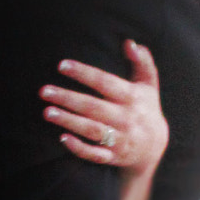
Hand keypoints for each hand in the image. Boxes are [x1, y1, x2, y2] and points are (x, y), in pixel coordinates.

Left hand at [40, 40, 168, 175]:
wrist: (155, 146)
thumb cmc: (146, 108)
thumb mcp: (148, 84)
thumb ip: (142, 61)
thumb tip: (129, 42)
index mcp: (132, 97)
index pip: (105, 82)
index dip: (83, 73)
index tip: (61, 65)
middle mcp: (126, 118)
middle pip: (93, 106)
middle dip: (68, 98)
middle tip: (44, 91)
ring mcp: (120, 139)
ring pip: (91, 130)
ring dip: (69, 121)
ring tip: (47, 112)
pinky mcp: (113, 156)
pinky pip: (95, 154)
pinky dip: (79, 148)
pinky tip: (62, 138)